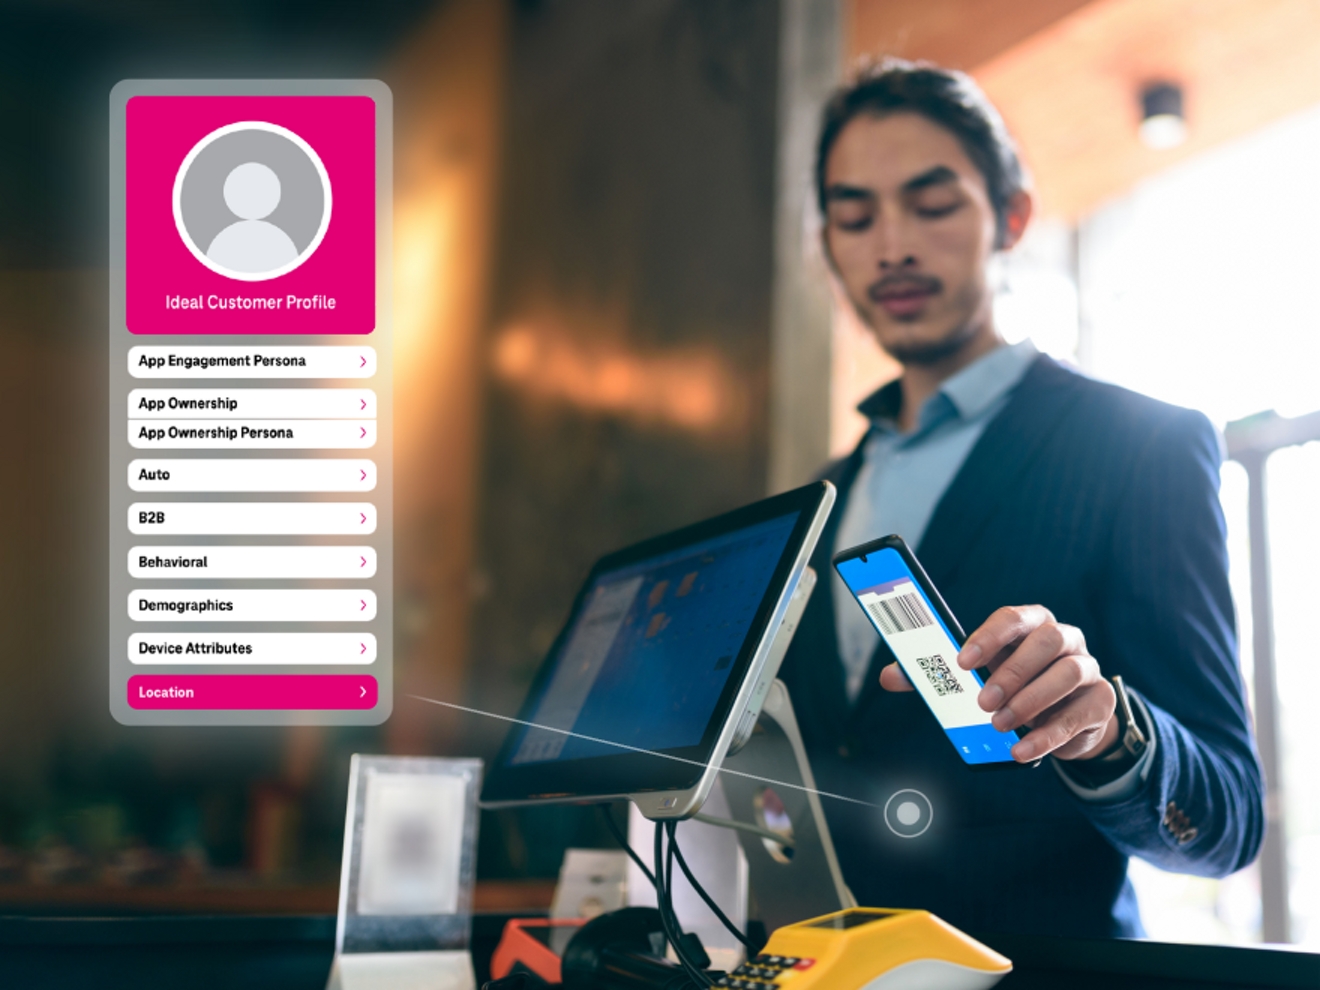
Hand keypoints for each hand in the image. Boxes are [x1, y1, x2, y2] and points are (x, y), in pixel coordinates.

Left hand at [878, 605, 1118, 762]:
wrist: (1065, 716)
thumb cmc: (1012, 684)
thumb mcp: (978, 676)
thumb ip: (936, 675)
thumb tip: (889, 677)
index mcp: (1031, 623)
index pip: (1013, 617)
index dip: (988, 637)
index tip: (962, 661)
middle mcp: (1064, 638)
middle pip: (1047, 641)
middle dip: (1013, 671)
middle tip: (983, 702)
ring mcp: (1086, 667)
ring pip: (1068, 674)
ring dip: (1031, 701)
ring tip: (1000, 726)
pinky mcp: (1100, 702)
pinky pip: (1079, 715)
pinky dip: (1048, 735)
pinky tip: (1022, 750)